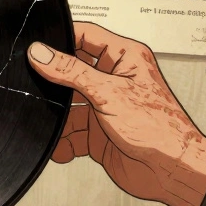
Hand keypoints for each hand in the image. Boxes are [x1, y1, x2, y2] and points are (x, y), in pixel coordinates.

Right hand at [27, 22, 205, 205]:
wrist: (171, 171)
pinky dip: (63, 141)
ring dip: (57, 117)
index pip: (85, 35)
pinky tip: (61, 147)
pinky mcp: (98, 132)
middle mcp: (112, 80)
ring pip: (67, 105)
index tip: (34, 46)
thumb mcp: (109, 93)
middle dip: (53, 83)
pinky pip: (71, 132)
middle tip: (35, 86)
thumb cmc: (159, 128)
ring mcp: (104, 106)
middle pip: (70, 72)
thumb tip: (41, 53)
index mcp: (123, 58)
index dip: (60, 38)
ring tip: (50, 124)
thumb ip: (71, 71)